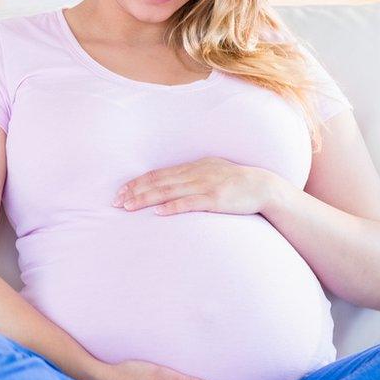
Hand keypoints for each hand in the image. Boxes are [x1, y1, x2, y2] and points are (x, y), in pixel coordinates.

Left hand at [112, 157, 274, 215]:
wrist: (263, 186)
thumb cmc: (235, 182)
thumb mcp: (211, 171)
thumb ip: (191, 176)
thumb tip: (170, 183)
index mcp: (192, 166)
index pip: (158, 174)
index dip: (138, 182)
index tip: (121, 191)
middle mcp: (195, 173)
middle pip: (158, 182)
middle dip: (135, 191)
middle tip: (116, 201)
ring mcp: (205, 185)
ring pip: (169, 192)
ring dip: (146, 199)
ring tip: (128, 207)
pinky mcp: (215, 199)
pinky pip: (189, 203)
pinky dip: (172, 207)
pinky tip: (158, 212)